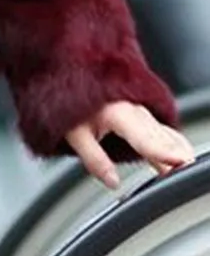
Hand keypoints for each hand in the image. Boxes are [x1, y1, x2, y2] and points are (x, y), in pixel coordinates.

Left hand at [66, 101, 194, 189]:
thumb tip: (113, 182)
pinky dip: (172, 142)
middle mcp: (133, 109)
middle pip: (159, 136)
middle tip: (186, 170)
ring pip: (163, 132)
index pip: (142, 136)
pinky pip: (161, 129)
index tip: (176, 161)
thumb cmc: (68, 99)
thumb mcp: (72, 132)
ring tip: (187, 165)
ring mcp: (140, 110)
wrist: (69, 73)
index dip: (160, 151)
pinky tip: (180, 156)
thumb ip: (93, 158)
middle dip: (174, 153)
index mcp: (116, 111)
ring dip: (176, 148)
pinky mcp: (141, 113)